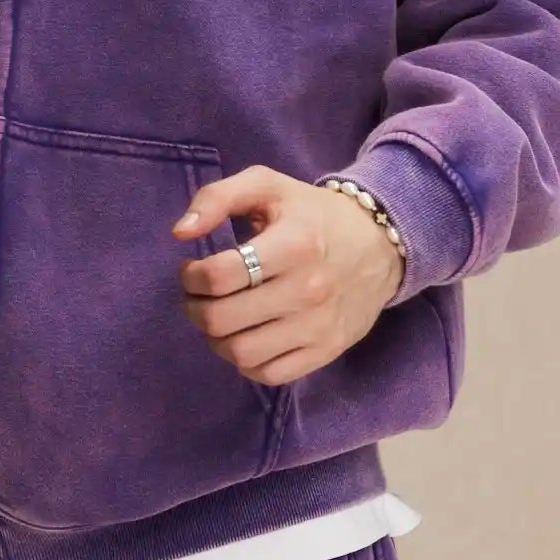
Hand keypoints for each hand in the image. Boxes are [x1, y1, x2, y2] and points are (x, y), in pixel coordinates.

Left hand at [171, 165, 404, 385]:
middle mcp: (308, 289)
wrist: (380, 245)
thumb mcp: (268, 186)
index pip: (220, 275)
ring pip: (241, 353)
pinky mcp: (326, 351)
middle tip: (196, 296)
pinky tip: (245, 336)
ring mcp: (318, 326)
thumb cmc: (312, 214)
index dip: (191, 276)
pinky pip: (269, 374)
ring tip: (218, 317)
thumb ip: (217, 197)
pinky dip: (246, 362)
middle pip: (223, 319)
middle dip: (194, 309)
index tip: (191, 270)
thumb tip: (180, 233)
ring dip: (215, 339)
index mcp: (293, 243)